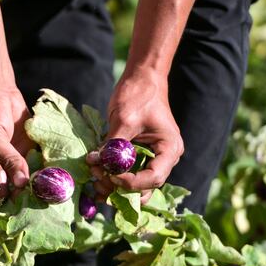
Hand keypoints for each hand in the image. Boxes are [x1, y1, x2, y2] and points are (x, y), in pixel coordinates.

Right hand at [0, 86, 33, 211]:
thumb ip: (8, 159)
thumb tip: (22, 183)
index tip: (7, 195)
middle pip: (5, 198)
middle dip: (18, 200)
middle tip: (33, 196)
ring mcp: (8, 168)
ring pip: (21, 187)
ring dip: (33, 190)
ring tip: (45, 189)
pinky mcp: (24, 158)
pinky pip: (33, 172)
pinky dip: (42, 175)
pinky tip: (52, 176)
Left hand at [89, 74, 182, 201]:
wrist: (142, 78)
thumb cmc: (139, 94)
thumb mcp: (124, 119)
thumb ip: (112, 144)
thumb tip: (95, 162)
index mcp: (169, 148)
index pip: (154, 177)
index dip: (132, 182)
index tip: (111, 175)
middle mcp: (165, 157)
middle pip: (146, 186)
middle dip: (122, 187)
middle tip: (98, 179)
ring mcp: (154, 157)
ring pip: (137, 183)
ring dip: (116, 185)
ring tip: (95, 176)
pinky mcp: (141, 155)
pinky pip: (130, 172)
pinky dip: (115, 177)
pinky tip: (99, 176)